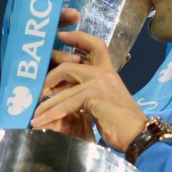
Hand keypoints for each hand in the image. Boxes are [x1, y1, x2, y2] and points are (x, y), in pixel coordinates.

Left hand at [31, 30, 147, 151]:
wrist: (137, 135)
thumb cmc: (121, 123)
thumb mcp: (103, 102)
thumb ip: (87, 92)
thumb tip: (62, 92)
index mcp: (109, 71)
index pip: (95, 45)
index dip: (78, 37)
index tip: (62, 35)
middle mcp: (105, 72)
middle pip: (71, 63)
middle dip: (50, 77)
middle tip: (38, 91)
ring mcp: (100, 81)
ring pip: (64, 86)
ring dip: (46, 103)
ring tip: (34, 114)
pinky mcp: (95, 94)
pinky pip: (67, 102)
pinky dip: (51, 113)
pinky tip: (40, 122)